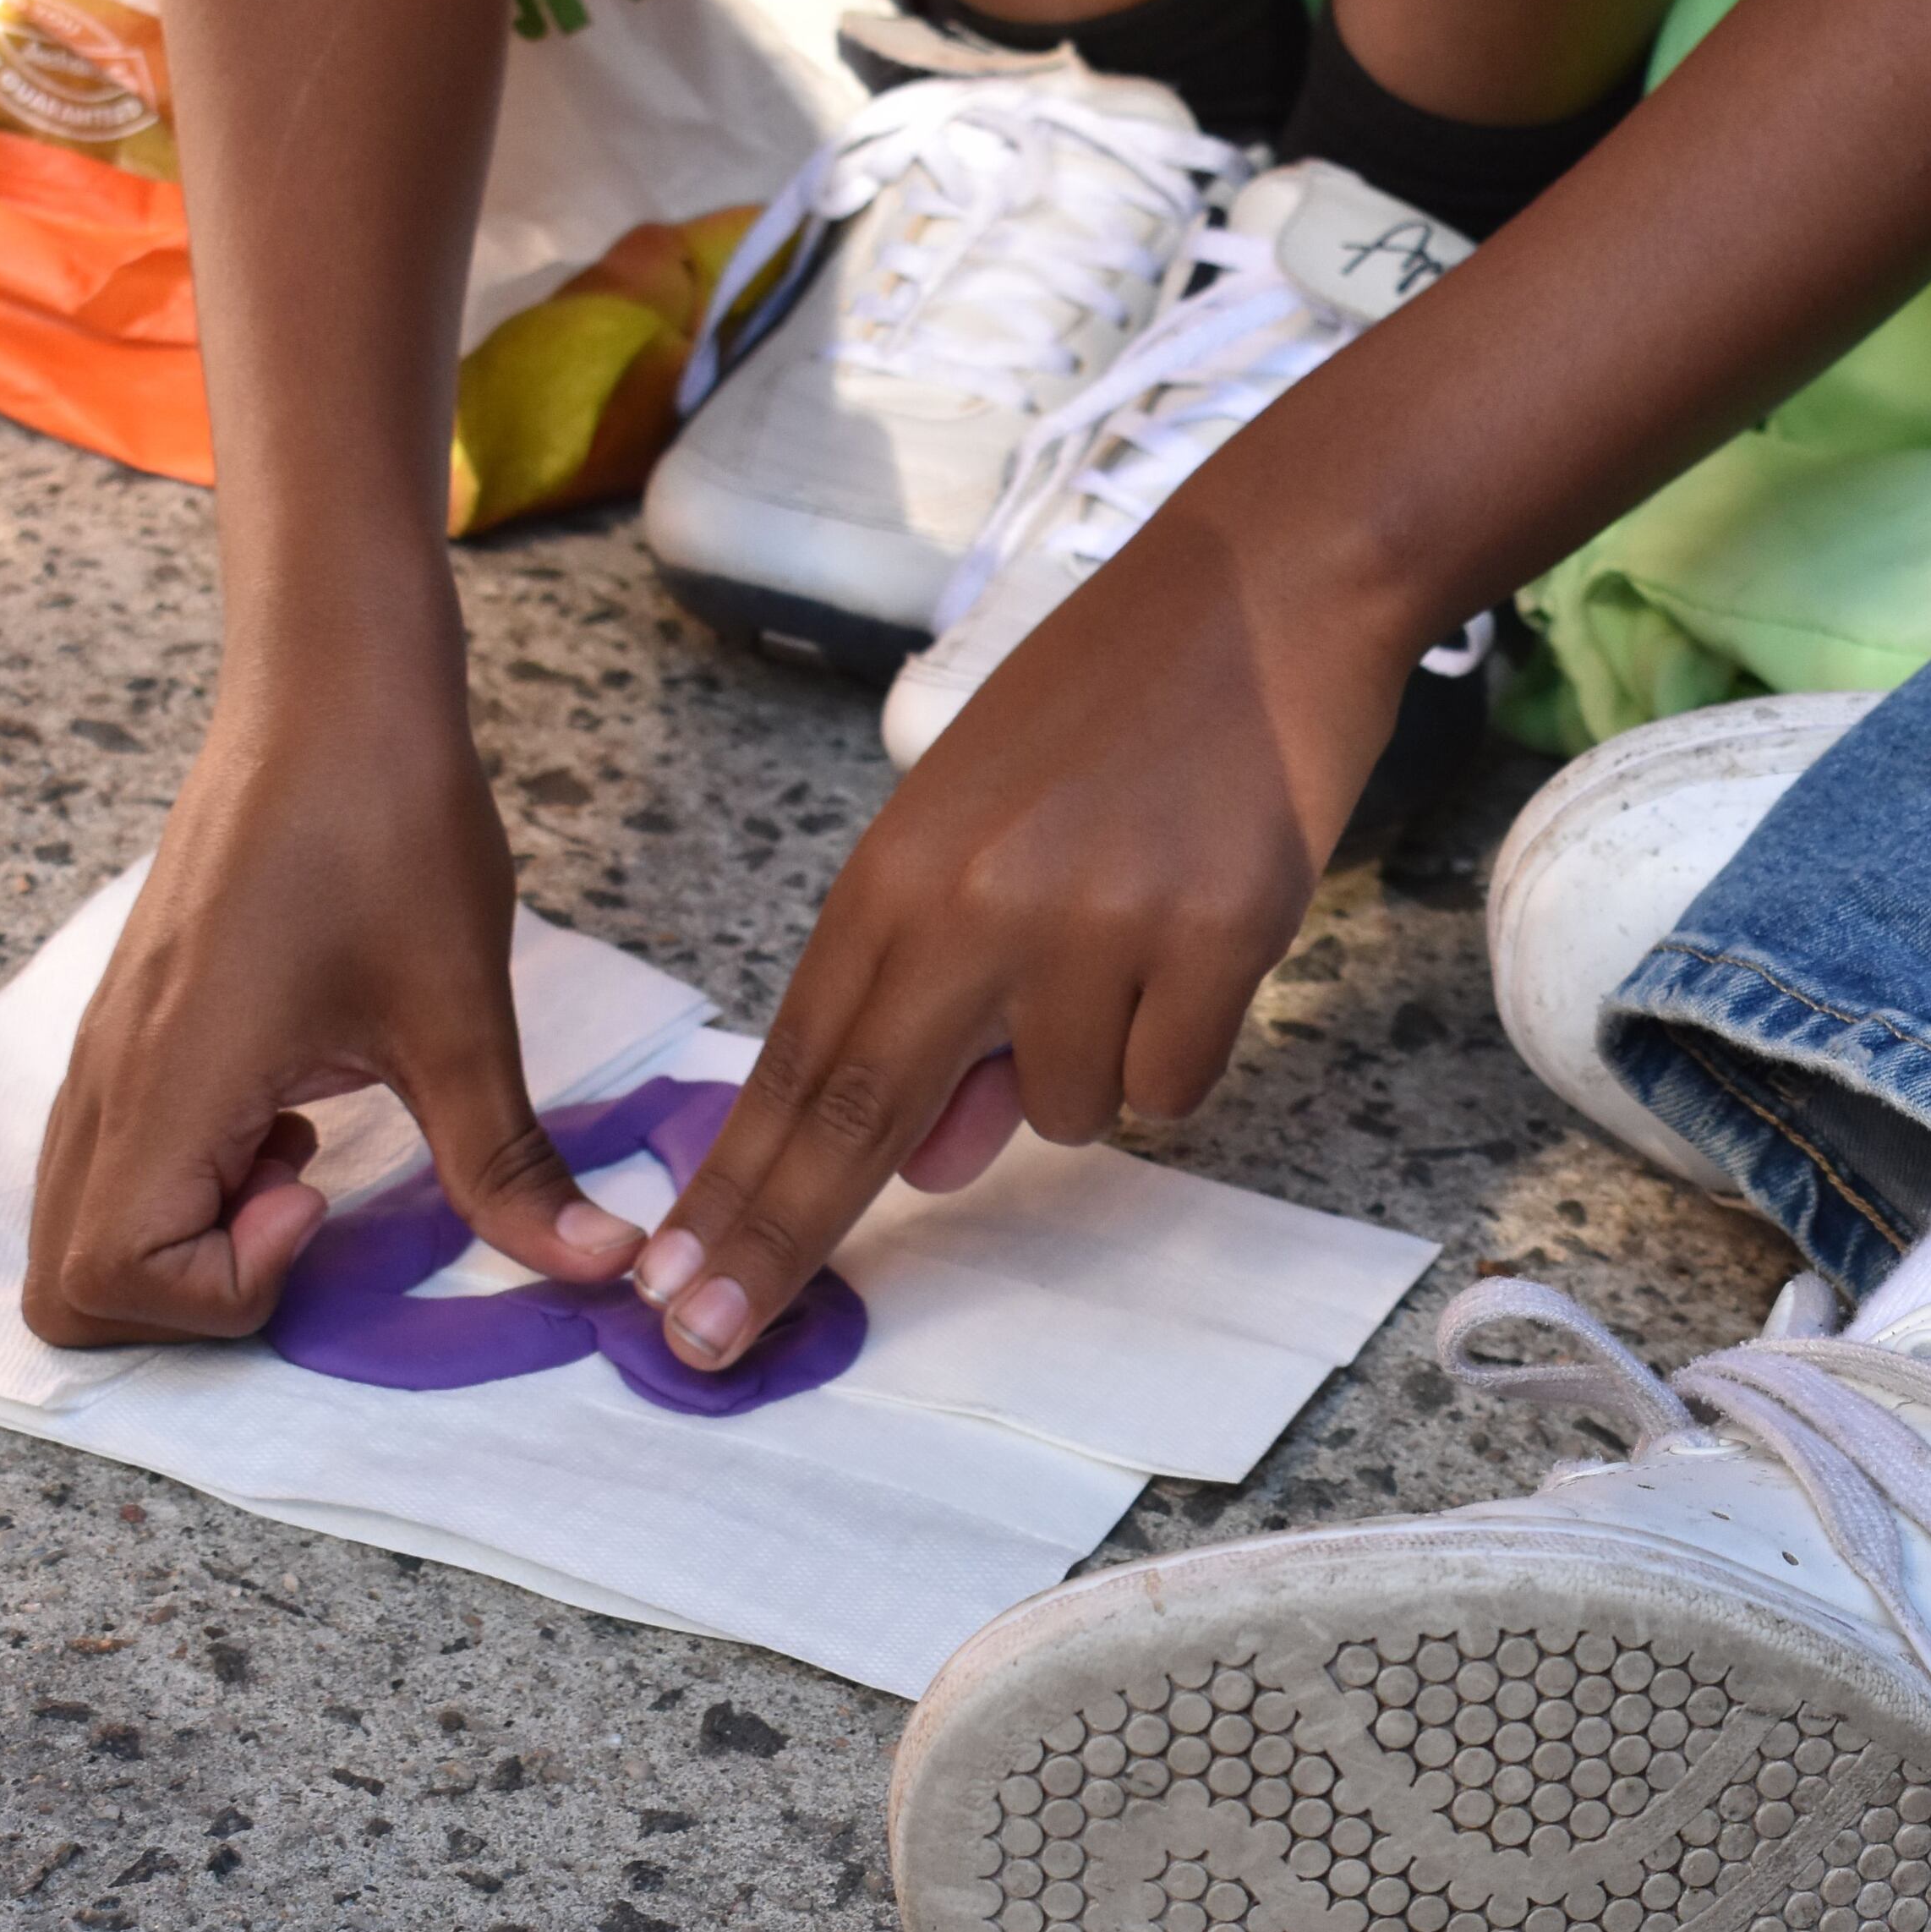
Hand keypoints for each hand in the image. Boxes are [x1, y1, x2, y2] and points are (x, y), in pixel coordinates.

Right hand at [22, 685, 642, 1346]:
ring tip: (312, 1164)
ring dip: (197, 1237)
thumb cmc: (389, 829)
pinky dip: (198, 1184)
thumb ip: (508, 1166)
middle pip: (68, 1280)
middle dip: (191, 1295)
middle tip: (312, 1207)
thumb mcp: (464, 1017)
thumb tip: (603, 1268)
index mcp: (167, 1079)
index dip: (219, 1286)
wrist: (334, 694)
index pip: (103, 1277)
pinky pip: (122, 1159)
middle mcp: (109, 1075)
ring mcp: (110, 1050)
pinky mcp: (139, 1027)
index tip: (321, 1197)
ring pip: (88, 1220)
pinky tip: (297, 1123)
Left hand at [630, 505, 1417, 1367]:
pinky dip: (1183, 1043)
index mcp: (898, 878)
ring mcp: (1092, 932)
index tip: (669, 1289)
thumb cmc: (1112, 709)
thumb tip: (929, 1164)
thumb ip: (938, 995)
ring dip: (1090, 1068)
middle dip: (772, 1241)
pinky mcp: (1211, 946)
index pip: (796, 1066)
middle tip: (705, 1338)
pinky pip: (1171, 1088)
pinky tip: (1203, 933)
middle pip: (855, 1119)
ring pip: (1062, 1116)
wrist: (1260, 593)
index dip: (731, 1190)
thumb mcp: (984, 833)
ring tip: (1136, 937)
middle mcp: (973, 911)